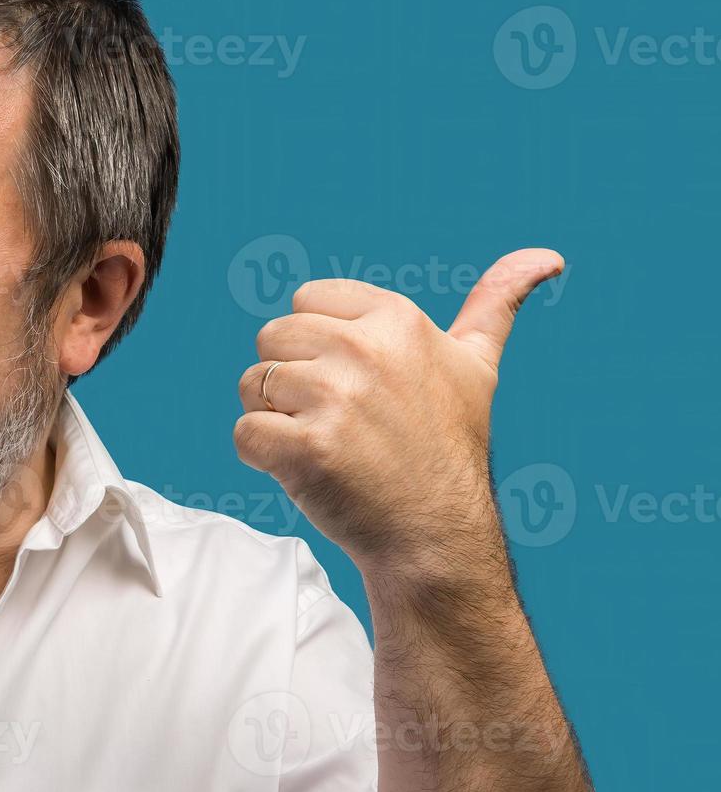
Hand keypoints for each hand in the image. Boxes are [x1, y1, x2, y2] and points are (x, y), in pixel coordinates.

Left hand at [233, 248, 564, 576]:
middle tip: (341, 420)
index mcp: (398, 319)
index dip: (320, 346)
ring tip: (327, 445)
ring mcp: (335, 399)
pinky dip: (263, 457)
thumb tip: (547, 256)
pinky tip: (308, 471)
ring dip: (276, 417)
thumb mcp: (478, 366)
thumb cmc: (448, 446)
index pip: (305, 301)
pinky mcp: (306, 448)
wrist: (436, 535)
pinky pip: (244, 433)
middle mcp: (366, 350)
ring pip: (252, 383)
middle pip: (273, 338)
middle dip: (292, 380)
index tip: (360, 384)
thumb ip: (496, 304)